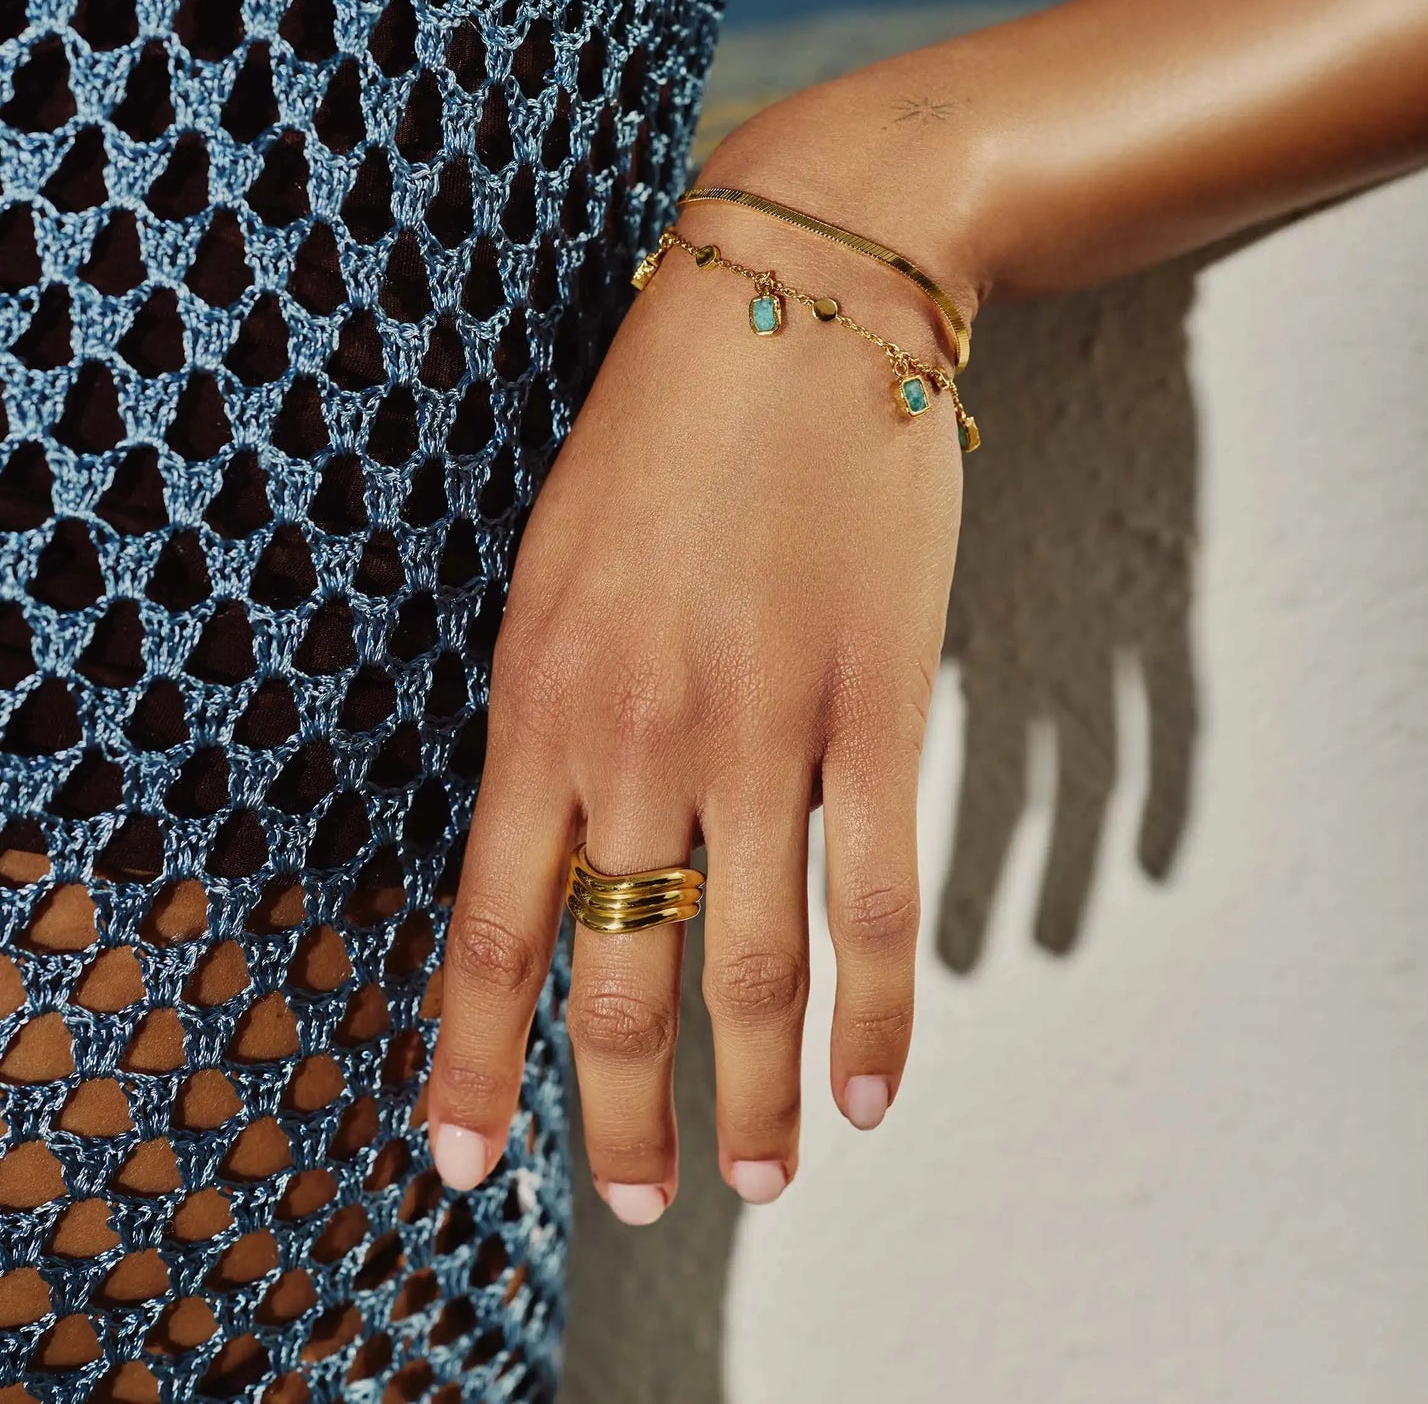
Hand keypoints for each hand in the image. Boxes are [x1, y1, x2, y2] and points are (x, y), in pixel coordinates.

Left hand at [426, 121, 969, 1221]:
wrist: (797, 300)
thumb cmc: (664, 428)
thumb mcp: (551, 567)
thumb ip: (547, 715)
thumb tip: (556, 850)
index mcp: (536, 699)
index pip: (490, 927)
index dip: (474, 1059)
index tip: (467, 1161)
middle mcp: (635, 736)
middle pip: (617, 978)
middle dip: (620, 1117)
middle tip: (637, 1204)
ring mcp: (760, 726)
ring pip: (748, 966)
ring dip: (755, 1097)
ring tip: (766, 1180)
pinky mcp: (875, 702)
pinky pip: (878, 896)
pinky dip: (882, 1011)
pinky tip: (879, 1086)